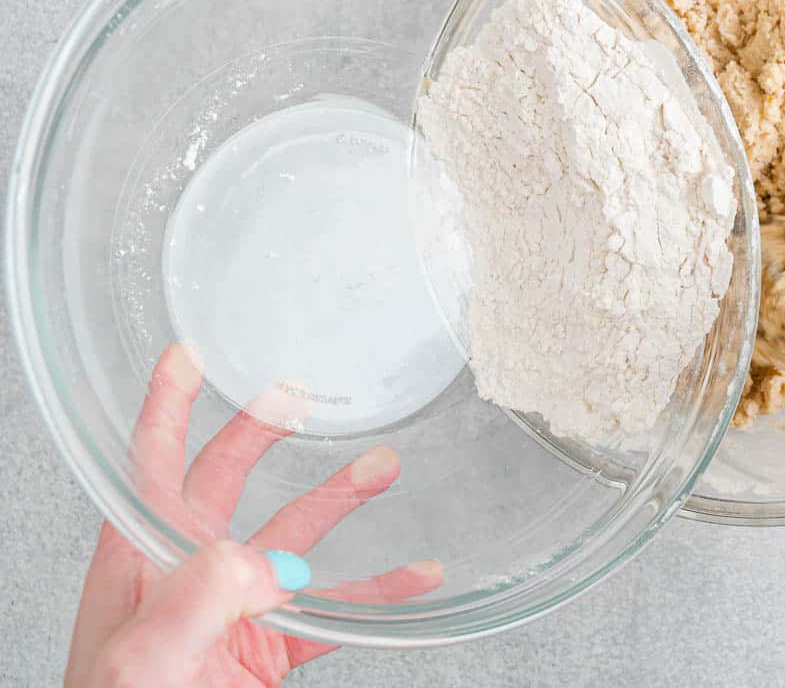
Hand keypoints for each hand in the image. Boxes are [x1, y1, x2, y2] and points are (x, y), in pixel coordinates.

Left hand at [66, 344, 443, 686]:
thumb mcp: (144, 662)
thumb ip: (198, 597)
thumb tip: (266, 557)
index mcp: (138, 564)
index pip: (149, 467)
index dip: (165, 407)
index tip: (186, 356)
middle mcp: (183, 576)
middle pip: (222, 482)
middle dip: (261, 433)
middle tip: (298, 394)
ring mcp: (228, 613)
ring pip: (291, 539)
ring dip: (338, 502)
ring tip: (384, 468)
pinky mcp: (266, 651)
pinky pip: (331, 610)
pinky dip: (378, 591)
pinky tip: (416, 577)